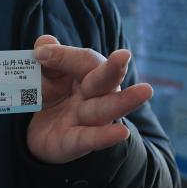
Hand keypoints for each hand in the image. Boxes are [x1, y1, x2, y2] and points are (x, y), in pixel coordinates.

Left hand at [27, 35, 152, 164]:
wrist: (41, 132)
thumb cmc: (51, 95)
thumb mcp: (44, 74)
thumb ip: (46, 58)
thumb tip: (44, 44)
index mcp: (88, 74)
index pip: (86, 61)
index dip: (65, 56)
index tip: (41, 53)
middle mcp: (94, 96)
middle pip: (105, 82)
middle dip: (113, 69)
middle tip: (123, 56)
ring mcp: (87, 120)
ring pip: (105, 110)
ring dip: (124, 101)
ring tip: (145, 91)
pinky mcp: (74, 143)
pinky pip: (89, 139)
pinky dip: (104, 136)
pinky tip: (121, 133)